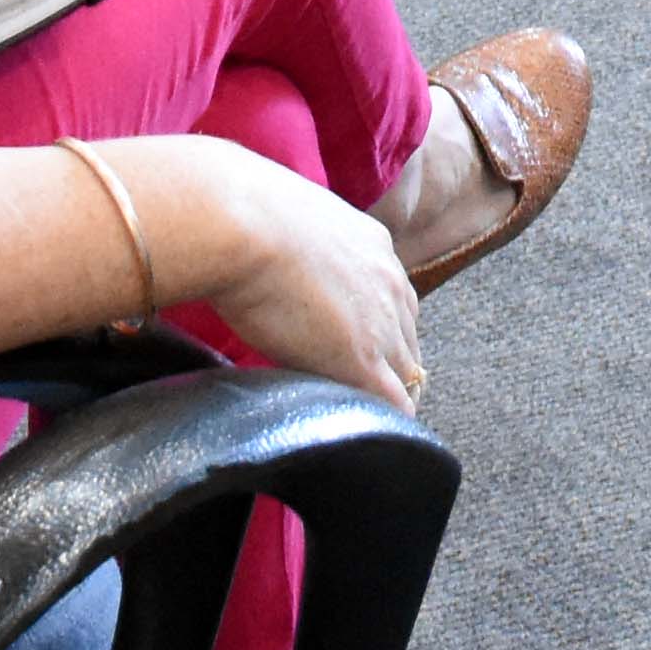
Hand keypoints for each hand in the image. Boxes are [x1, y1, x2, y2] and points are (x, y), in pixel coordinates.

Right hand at [172, 140, 426, 405]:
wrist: (242, 224)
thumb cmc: (242, 215)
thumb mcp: (289, 221)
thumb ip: (299, 247)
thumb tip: (271, 260)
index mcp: (374, 246)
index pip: (393, 298)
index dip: (377, 328)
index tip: (353, 345)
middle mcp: (390, 282)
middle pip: (408, 339)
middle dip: (389, 365)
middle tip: (353, 390)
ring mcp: (382, 322)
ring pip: (408, 374)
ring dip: (385, 394)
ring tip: (355, 415)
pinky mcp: (362, 360)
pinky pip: (395, 404)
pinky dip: (384, 421)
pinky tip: (360, 433)